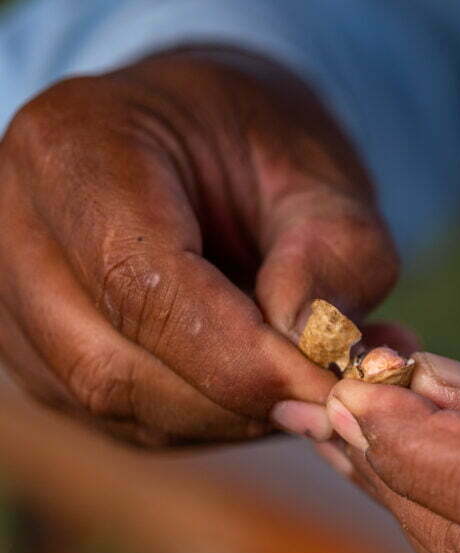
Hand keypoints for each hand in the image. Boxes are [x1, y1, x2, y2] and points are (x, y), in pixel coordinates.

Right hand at [0, 48, 396, 444]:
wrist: (193, 135)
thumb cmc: (253, 139)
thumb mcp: (317, 167)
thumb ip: (333, 251)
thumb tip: (315, 350)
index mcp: (71, 148)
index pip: (138, 282)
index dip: (240, 354)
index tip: (329, 386)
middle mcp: (14, 228)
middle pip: (112, 364)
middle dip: (236, 398)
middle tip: (334, 399)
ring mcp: (11, 302)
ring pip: (116, 404)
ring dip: (228, 414)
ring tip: (313, 377)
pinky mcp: (36, 356)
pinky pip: (120, 417)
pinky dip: (207, 415)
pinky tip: (266, 380)